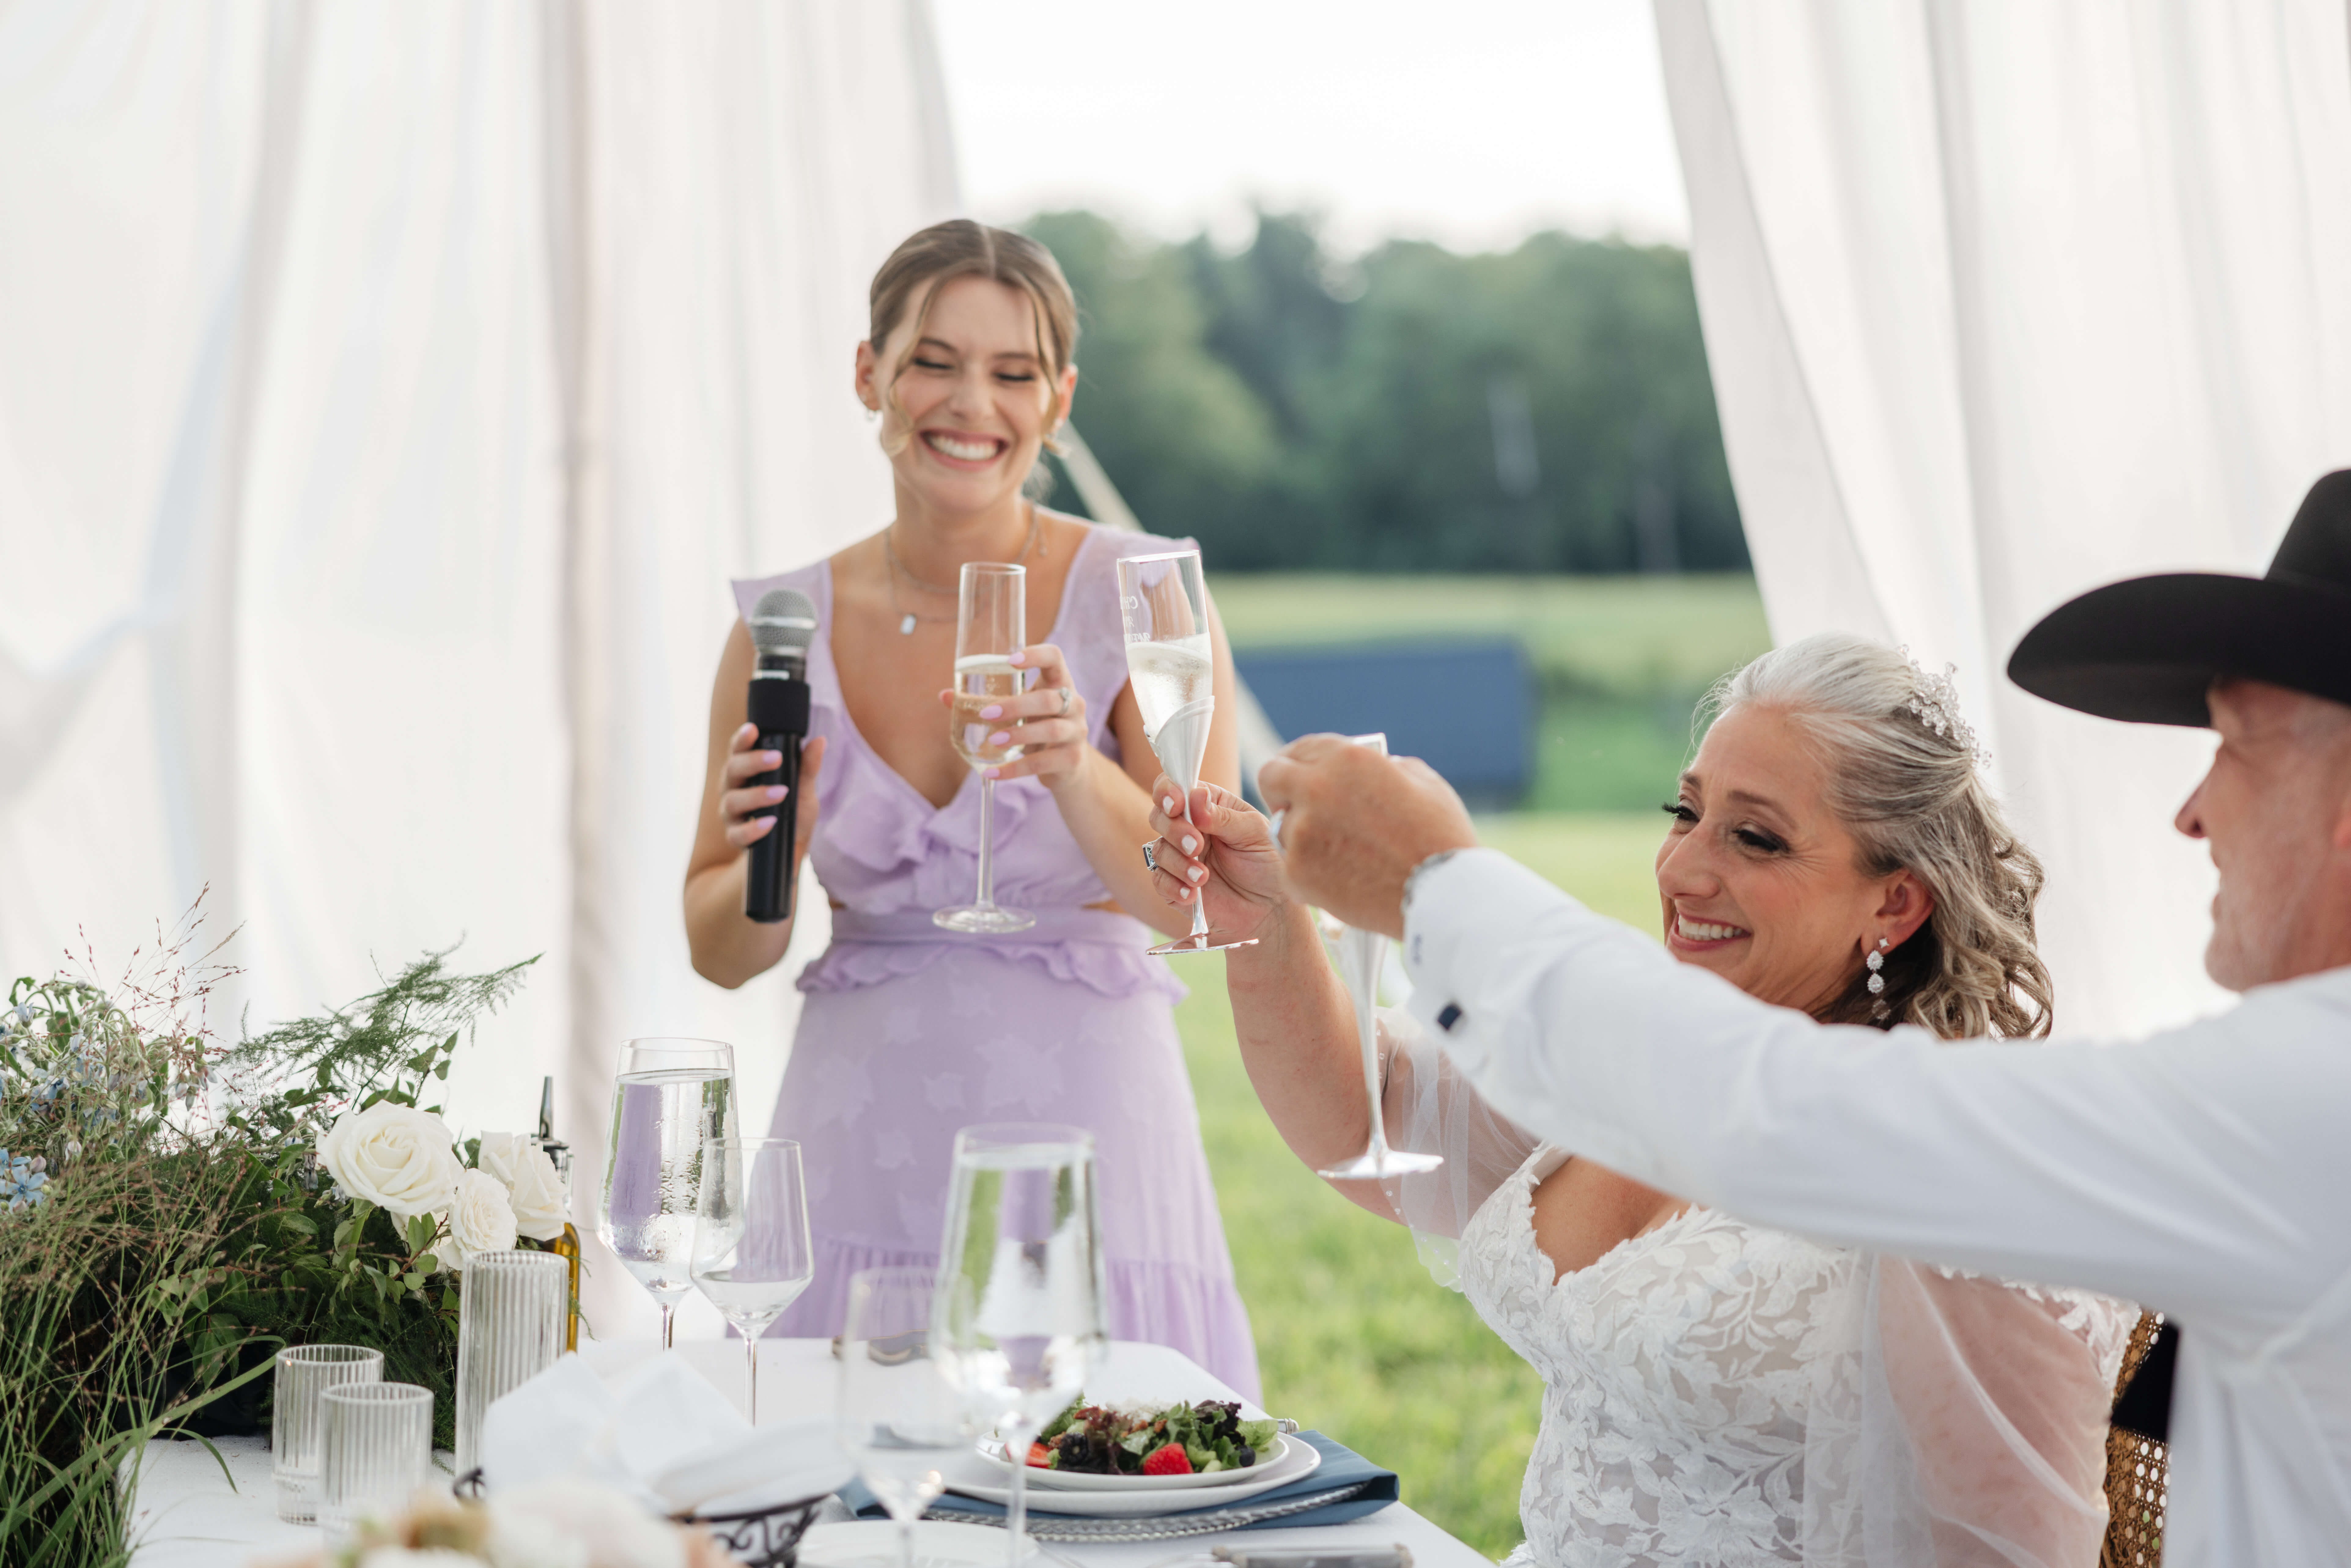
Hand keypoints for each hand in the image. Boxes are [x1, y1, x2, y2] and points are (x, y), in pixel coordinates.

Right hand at [718, 725, 826, 855]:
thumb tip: (820, 741)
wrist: (792, 847)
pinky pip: (737, 833)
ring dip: (757, 796)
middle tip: (777, 758)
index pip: (738, 750)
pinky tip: (769, 823)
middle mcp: (733, 788)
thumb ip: (808, 767)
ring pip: (732, 801)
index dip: (742, 739)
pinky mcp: (735, 837)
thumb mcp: (804, 789)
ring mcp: (731, 814)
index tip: (753, 729)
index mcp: (746, 771)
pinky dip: (753, 828)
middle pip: (732, 770)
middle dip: (753, 762)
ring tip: (781, 793)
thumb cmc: (794, 811)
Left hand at [935, 642, 1089, 790]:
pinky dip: (1015, 769)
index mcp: (1059, 683)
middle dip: (1017, 705)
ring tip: (993, 741)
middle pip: (1050, 699)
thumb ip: (985, 702)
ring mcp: (1076, 732)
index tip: (1010, 662)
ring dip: (1018, 734)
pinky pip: (1042, 763)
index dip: (1036, 655)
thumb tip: (945, 696)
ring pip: (1050, 730)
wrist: (1069, 767)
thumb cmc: (1038, 728)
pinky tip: (992, 772)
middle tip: (986, 713)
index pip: (1055, 658)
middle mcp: (1074, 704)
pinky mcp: (1072, 759)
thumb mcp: (1018, 712)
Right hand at [1143, 777, 1290, 942]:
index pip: (1175, 787)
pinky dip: (1173, 887)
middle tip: (1197, 846)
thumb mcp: (1254, 832)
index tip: (1176, 804)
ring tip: (1203, 877)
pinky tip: (1193, 894)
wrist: (1272, 909)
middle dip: (1174, 830)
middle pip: (1159, 817)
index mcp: (1207, 805)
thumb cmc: (1268, 863)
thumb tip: (1194, 797)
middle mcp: (1189, 827)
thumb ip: (1223, 816)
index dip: (1167, 791)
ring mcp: (1180, 857)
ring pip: (1159, 850)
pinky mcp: (1175, 885)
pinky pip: (1159, 881)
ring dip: (1178, 863)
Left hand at [1257, 735, 1476, 937]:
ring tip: (1335, 852)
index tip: (1302, 774)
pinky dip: (1307, 872)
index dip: (1300, 761)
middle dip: (1283, 788)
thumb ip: (1383, 768)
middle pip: (1271, 777)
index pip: (1300, 749)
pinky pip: (1289, 866)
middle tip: (1297, 805)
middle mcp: (1317, 789)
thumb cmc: (1440, 838)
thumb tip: (1369, 770)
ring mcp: (1302, 832)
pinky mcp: (1297, 873)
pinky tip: (1337, 878)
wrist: (1443, 895)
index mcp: (1347, 760)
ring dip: (1299, 834)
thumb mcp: (1421, 782)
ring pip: (1280, 825)